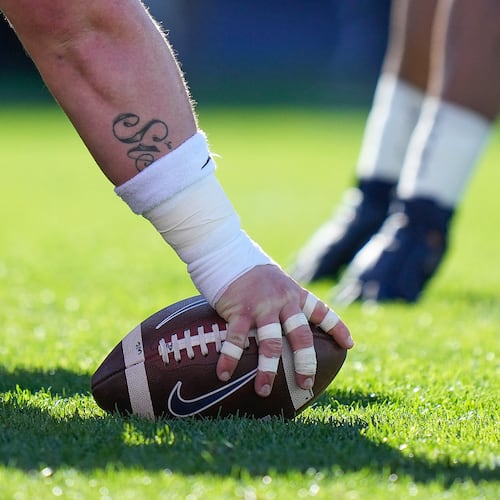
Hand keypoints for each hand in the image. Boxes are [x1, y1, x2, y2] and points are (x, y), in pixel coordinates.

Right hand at [214, 264, 353, 396]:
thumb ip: (283, 300)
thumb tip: (285, 323)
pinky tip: (224, 374)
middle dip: (305, 362)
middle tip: (305, 384)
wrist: (226, 250)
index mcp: (294, 294)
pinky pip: (237, 339)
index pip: (321, 311)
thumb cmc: (250, 270)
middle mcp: (283, 301)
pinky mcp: (239, 310)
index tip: (349, 344)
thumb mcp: (275, 281)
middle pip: (300, 336)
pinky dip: (230, 358)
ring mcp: (261, 306)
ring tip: (263, 390)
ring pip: (270, 343)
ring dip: (267, 370)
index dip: (337, 328)